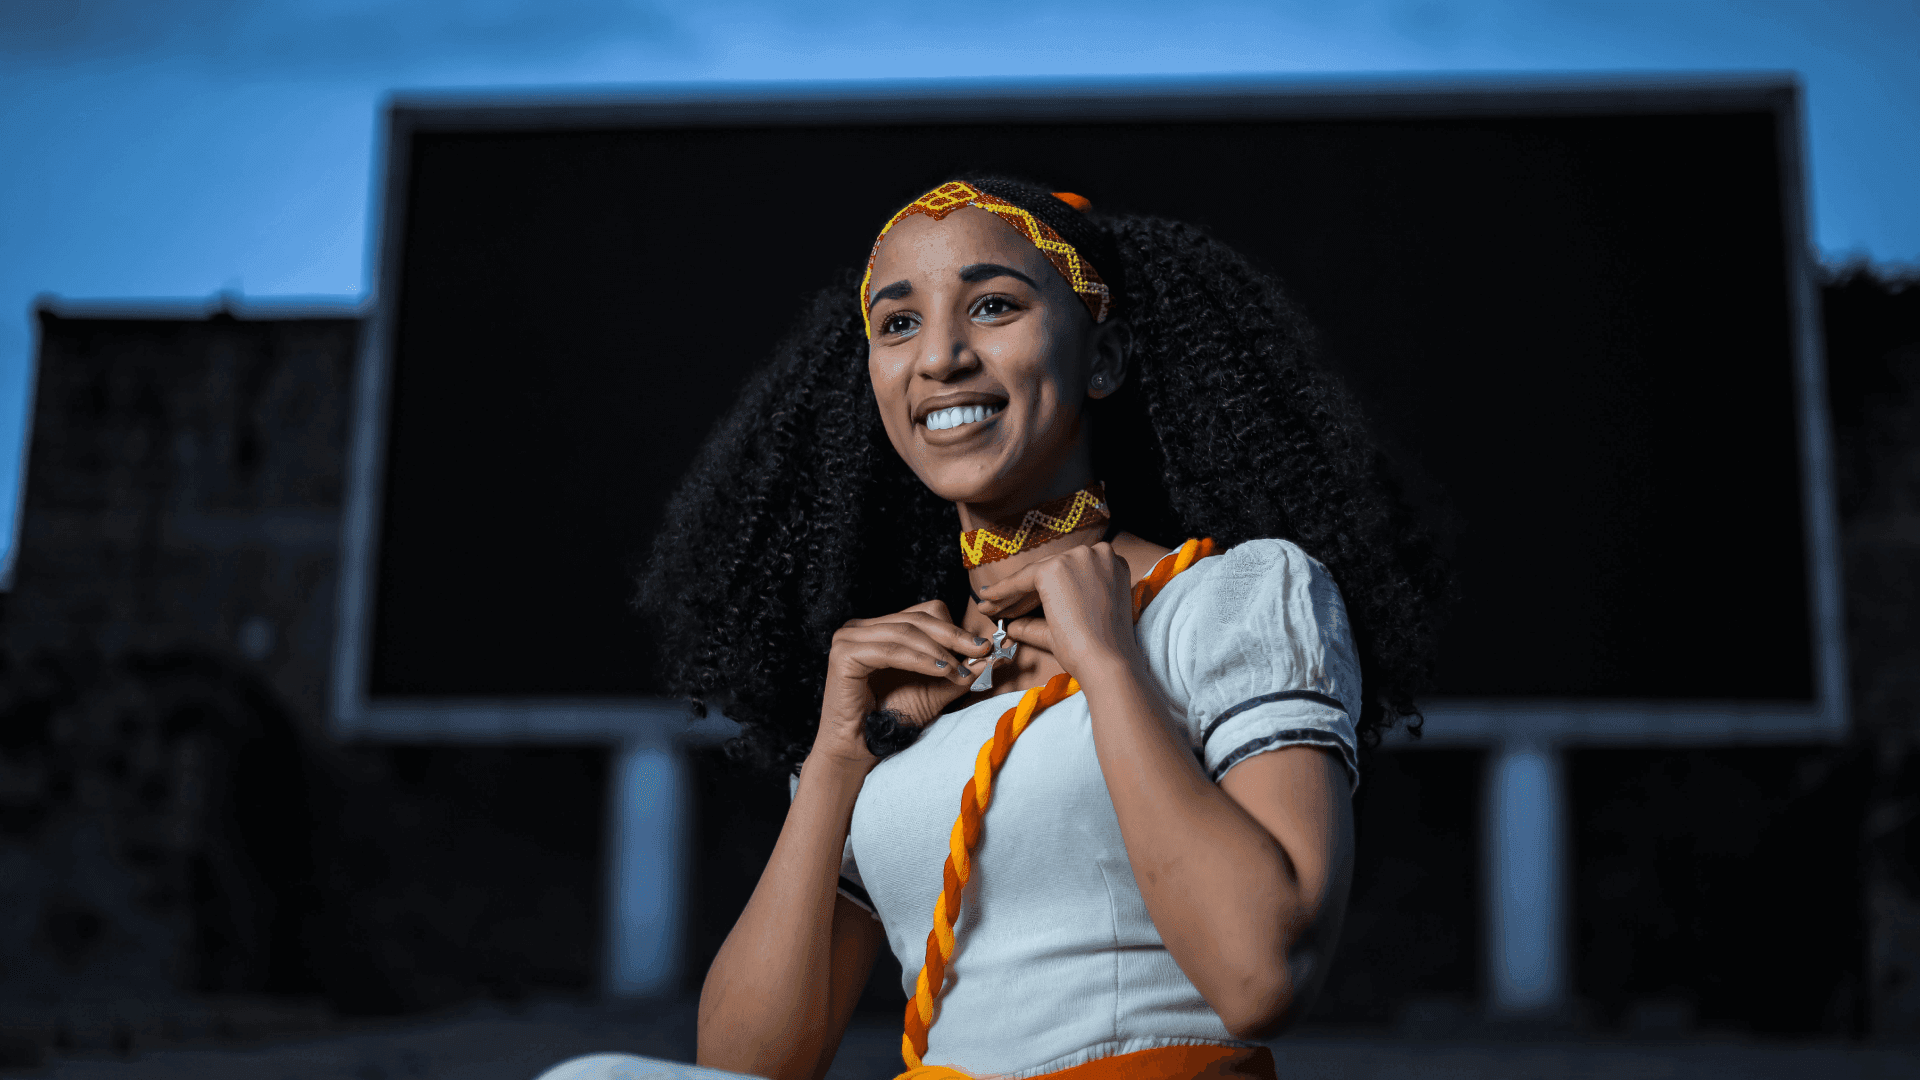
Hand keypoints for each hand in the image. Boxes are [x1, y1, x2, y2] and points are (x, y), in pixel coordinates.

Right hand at [815, 600, 993, 767]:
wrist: (861, 750)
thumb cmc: (892, 720)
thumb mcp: (934, 690)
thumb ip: (957, 672)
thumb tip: (991, 656)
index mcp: (879, 629)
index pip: (924, 613)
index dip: (954, 628)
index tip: (982, 647)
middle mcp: (860, 627)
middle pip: (918, 618)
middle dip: (954, 636)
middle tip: (981, 650)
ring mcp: (849, 638)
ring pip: (906, 631)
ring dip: (939, 650)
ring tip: (959, 669)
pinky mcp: (844, 654)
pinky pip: (890, 650)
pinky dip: (920, 659)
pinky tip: (941, 670)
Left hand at [975, 543, 1139, 677]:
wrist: (1105, 660)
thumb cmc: (1097, 648)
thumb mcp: (1073, 624)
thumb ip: (1041, 621)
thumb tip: (1013, 626)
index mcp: (1109, 564)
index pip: (1066, 575)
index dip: (1039, 591)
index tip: (1020, 601)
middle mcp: (1096, 553)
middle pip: (1048, 573)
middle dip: (1022, 594)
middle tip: (998, 608)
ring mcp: (1076, 558)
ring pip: (1033, 575)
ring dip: (1010, 595)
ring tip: (990, 609)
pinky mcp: (1055, 568)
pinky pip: (1021, 580)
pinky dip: (1003, 592)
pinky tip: (989, 602)